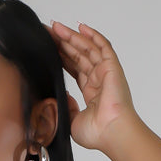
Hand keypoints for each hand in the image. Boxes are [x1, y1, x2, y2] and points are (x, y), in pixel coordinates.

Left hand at [47, 20, 136, 150]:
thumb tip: (63, 95)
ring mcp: (106, 72)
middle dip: (63, 43)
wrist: (111, 132)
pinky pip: (103, 46)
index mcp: (91, 92)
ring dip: (72, 36)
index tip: (49, 48)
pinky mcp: (112, 67)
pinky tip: (80, 27)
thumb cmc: (98, 133)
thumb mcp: (72, 121)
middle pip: (79, 55)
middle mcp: (99, 80)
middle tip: (48, 32)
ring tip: (56, 27)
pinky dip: (93, 36)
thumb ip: (66, 107)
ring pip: (87, 48)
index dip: (62, 57)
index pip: (75, 68)